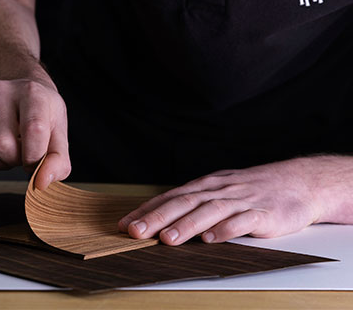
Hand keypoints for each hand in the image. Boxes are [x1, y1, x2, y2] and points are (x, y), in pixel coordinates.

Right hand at [0, 78, 70, 189]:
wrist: (24, 94)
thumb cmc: (43, 113)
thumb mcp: (59, 132)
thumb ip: (58, 160)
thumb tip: (41, 182)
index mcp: (32, 92)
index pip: (33, 130)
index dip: (35, 156)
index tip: (37, 160)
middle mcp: (1, 91)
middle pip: (3, 146)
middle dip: (16, 159)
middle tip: (24, 149)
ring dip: (1, 162)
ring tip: (12, 146)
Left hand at [118, 156, 352, 244]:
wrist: (296, 182)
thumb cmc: (253, 189)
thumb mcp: (221, 191)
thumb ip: (196, 204)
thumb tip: (164, 220)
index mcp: (207, 185)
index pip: (171, 196)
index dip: (147, 210)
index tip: (125, 223)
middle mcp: (220, 189)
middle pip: (184, 202)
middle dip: (157, 218)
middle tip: (134, 232)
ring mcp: (241, 200)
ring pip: (209, 211)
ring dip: (186, 225)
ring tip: (167, 239)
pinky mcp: (263, 213)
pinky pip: (242, 221)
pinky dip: (225, 229)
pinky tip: (212, 239)